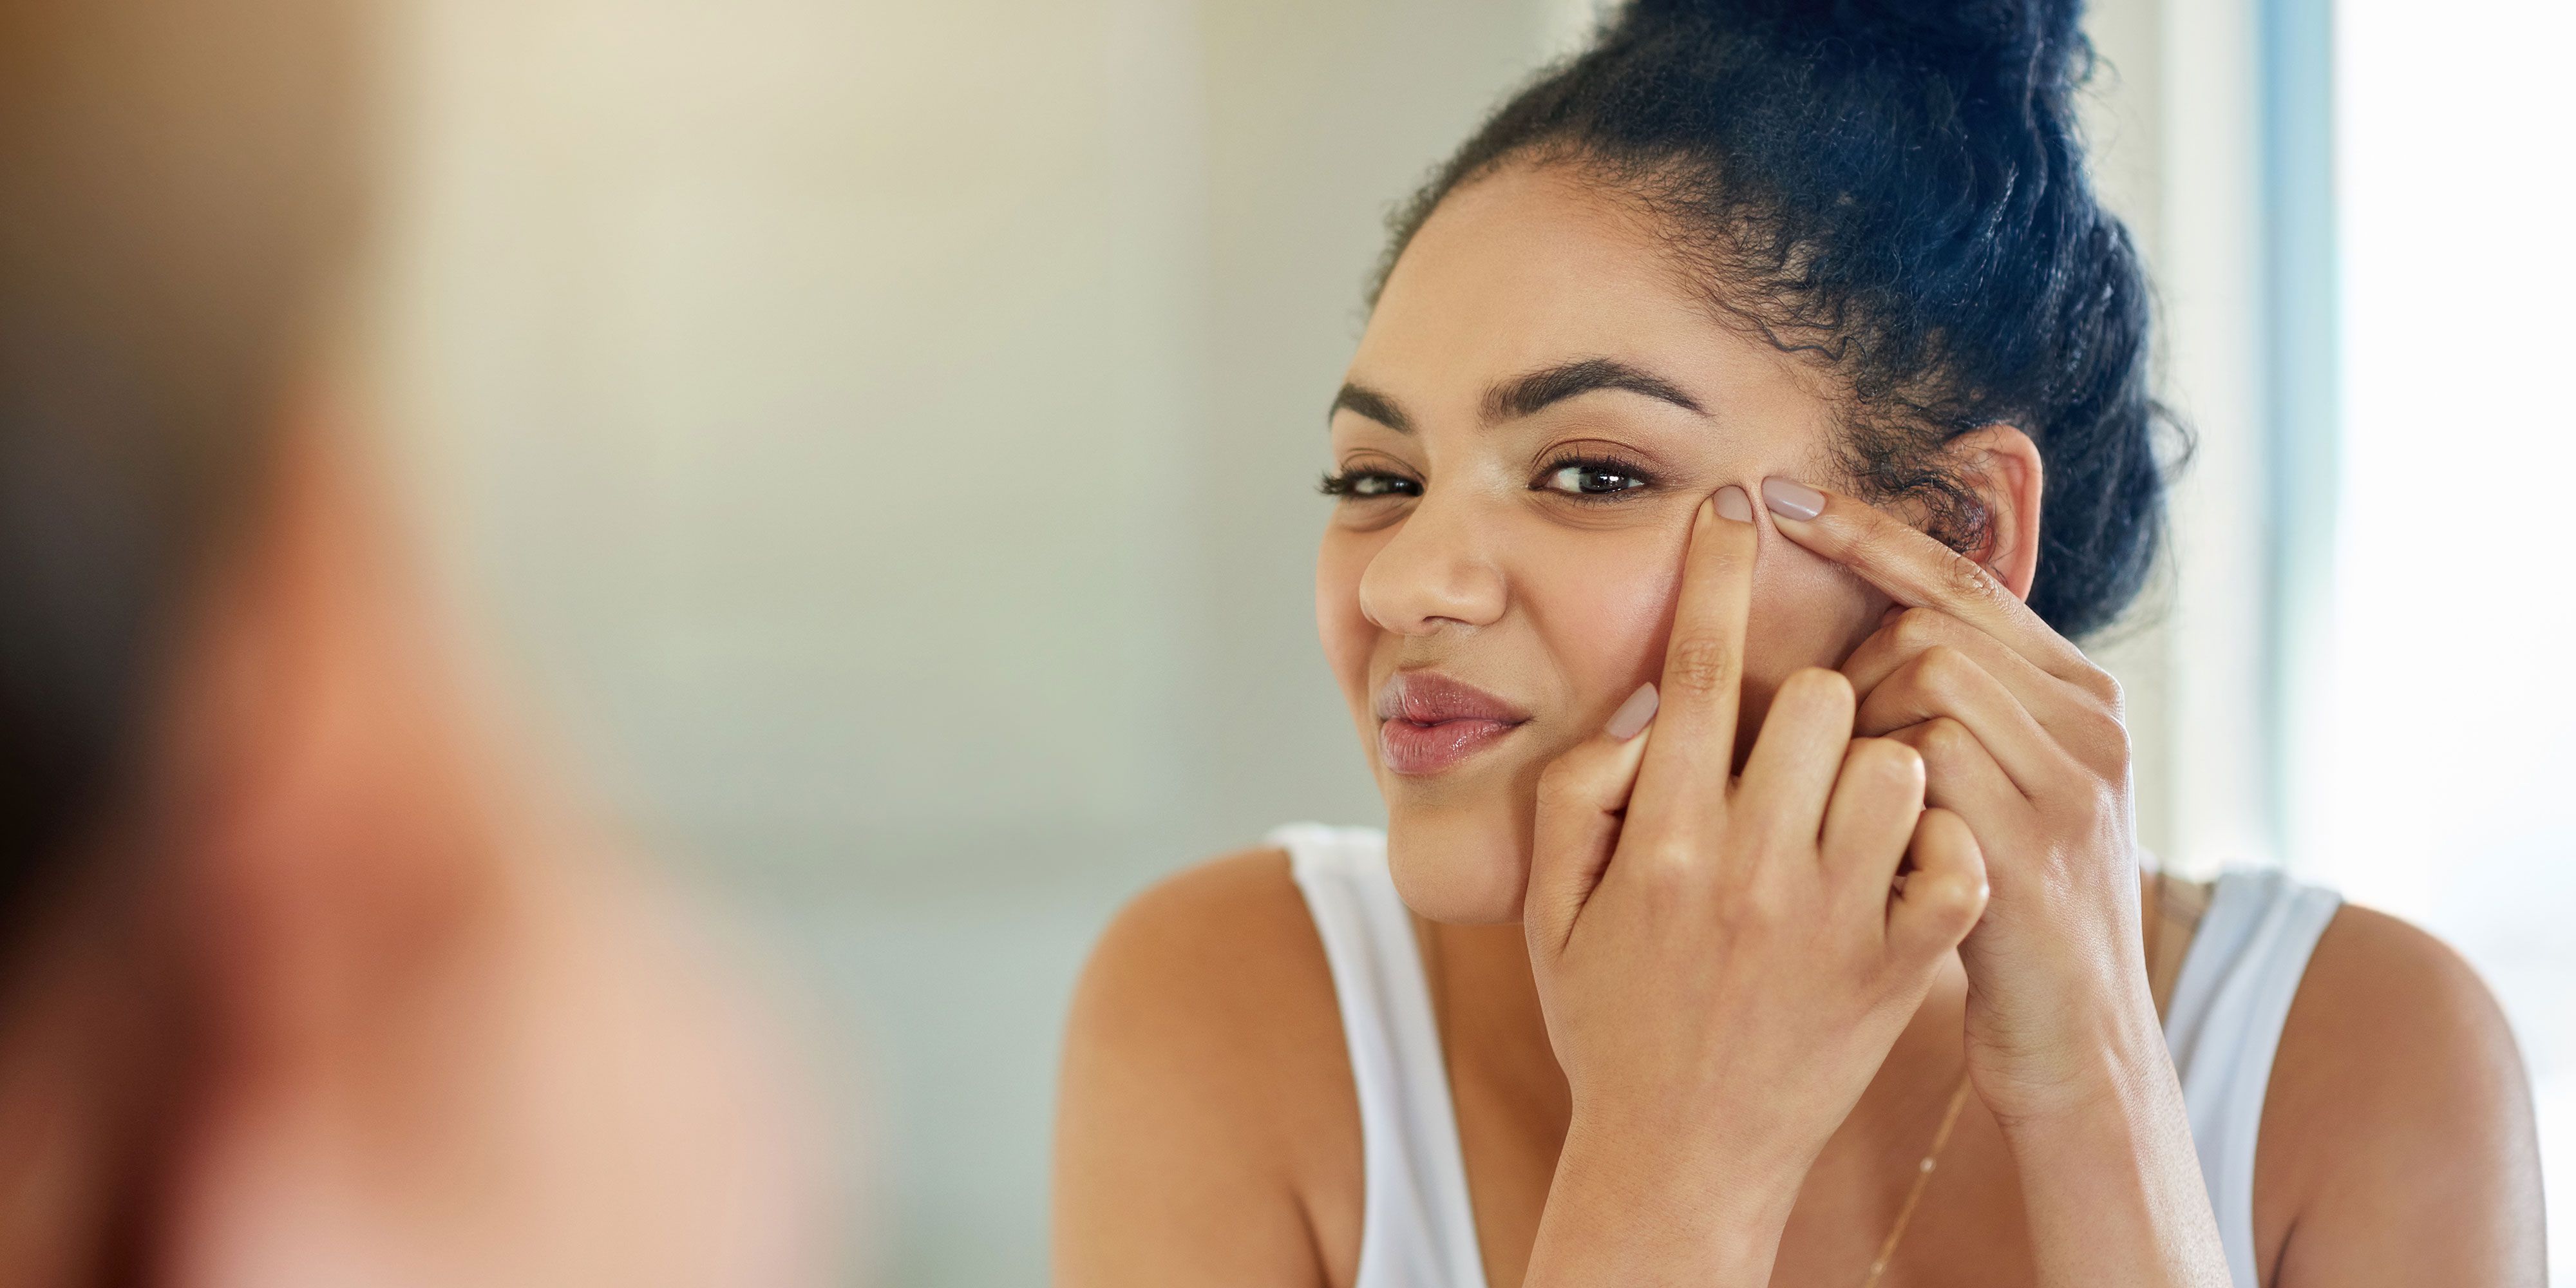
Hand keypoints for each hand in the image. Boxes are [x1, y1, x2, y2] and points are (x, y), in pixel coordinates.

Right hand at [1519, 489, 1987, 1280]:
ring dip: (1877, 763)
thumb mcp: (1549, 913)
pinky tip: (1903, 865)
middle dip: (1810, 695)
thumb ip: (1575, 800)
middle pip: (1815, 699)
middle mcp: (1749, 869)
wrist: (1680, 1161)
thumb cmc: (1610, 1025)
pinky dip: (1941, 847)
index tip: (1738, 508)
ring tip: (1846, 807)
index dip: (1719, 574)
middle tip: (1793, 740)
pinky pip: (1952, 857)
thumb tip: (1636, 716)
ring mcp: (1833, 920)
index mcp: (1659, 842)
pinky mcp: (1898, 968)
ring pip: (1895, 763)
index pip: (1696, 671)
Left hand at [1760, 477, 2158, 1125]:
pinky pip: (1923, 762)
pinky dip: (1869, 788)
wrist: (2077, 1054)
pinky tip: (1855, 838)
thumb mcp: (1999, 795)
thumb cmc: (2003, 920)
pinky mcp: (2033, 848)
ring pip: (1925, 682)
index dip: (1868, 533)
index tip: (1778, 499)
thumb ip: (1961, 713)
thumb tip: (1865, 631)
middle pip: (1931, 627)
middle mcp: (2092, 724)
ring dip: (1855, 733)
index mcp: (2081, 698)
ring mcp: (2073, 784)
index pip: (1962, 579)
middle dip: (1849, 672)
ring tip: (1840, 808)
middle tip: (1814, 751)